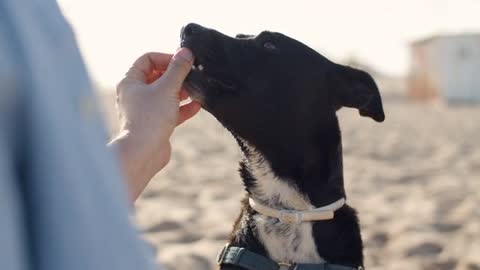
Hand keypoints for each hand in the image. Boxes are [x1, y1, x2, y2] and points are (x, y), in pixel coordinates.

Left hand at [109, 48, 200, 200]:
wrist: (143, 153)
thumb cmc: (150, 118)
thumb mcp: (167, 88)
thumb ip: (178, 69)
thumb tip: (186, 51)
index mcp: (131, 82)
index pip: (148, 59)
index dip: (166, 57)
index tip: (183, 62)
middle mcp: (136, 94)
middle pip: (158, 76)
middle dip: (176, 75)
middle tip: (192, 74)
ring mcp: (145, 110)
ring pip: (166, 94)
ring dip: (182, 91)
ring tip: (197, 89)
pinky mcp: (156, 124)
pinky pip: (171, 110)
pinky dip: (183, 107)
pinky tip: (198, 105)